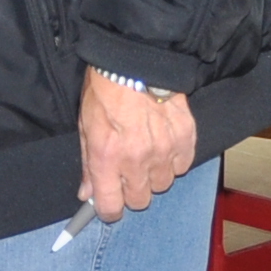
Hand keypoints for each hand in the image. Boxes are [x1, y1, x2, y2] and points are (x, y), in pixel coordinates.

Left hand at [76, 67, 198, 224]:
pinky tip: (164, 143)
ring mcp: (164, 150)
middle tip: (129, 173)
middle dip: (132, 191)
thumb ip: (88, 164)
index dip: (109, 211)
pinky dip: (174, 159)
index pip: (111, 207)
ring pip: (163, 184)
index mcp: (106, 157)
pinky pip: (183, 165)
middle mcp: (136, 159)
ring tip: (148, 153)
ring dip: (155, 174)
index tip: (110, 206)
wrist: (134, 60)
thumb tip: (88, 193)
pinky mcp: (185, 137)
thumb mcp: (85, 126)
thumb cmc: (105, 89)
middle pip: (141, 200)